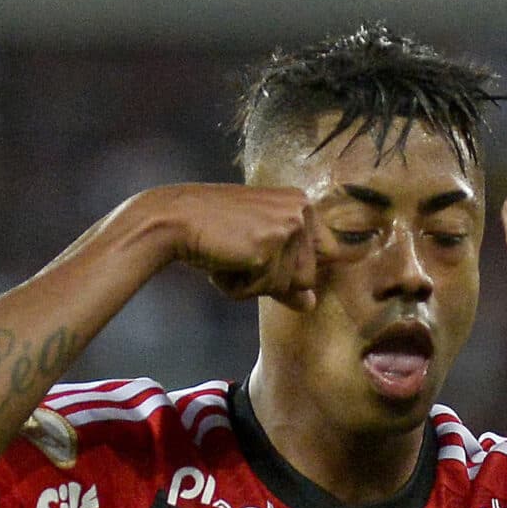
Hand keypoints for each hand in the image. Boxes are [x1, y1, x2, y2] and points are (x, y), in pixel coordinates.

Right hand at [149, 184, 321, 310]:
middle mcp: (301, 210)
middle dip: (273, 280)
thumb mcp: (256, 248)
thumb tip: (310, 304)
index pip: (331, 252)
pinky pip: (264, 289)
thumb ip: (285, 272)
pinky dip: (239, 286)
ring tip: (231, 257)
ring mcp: (287, 227)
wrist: (175, 219)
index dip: (301, 268)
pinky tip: (223, 263)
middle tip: (242, 256)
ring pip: (287, 287)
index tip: (275, 256)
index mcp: (301, 203)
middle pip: (308, 277)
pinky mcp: (269, 248)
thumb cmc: (212, 231)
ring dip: (255, 284)